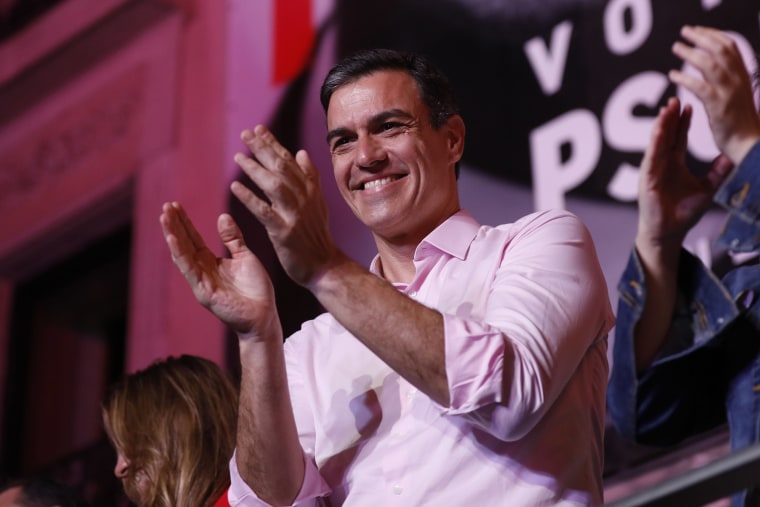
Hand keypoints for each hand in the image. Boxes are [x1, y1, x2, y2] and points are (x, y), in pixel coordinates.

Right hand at [160, 202, 280, 340]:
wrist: (263, 315)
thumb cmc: (256, 290)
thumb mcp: (244, 257)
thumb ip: (232, 239)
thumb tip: (222, 216)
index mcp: (211, 262)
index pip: (193, 238)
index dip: (184, 222)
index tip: (175, 205)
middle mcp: (202, 270)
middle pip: (184, 243)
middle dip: (174, 225)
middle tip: (165, 206)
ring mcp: (200, 281)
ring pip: (182, 254)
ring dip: (172, 235)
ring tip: (163, 217)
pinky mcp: (203, 292)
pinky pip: (189, 270)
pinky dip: (180, 254)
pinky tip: (172, 239)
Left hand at [231, 125, 343, 287]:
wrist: (324, 265)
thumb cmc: (316, 235)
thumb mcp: (318, 203)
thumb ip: (309, 177)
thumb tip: (301, 152)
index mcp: (311, 190)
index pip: (290, 161)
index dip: (273, 144)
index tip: (258, 129)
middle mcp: (305, 198)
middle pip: (281, 168)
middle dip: (263, 149)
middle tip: (245, 134)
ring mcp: (295, 215)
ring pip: (274, 185)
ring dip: (255, 169)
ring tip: (238, 156)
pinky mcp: (285, 232)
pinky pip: (264, 212)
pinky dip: (249, 198)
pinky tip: (235, 187)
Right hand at [636, 98, 732, 254]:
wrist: (670, 232)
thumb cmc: (684, 213)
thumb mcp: (708, 188)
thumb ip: (718, 172)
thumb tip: (732, 156)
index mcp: (674, 164)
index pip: (678, 138)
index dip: (683, 122)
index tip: (688, 105)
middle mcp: (661, 164)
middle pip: (666, 135)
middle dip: (670, 117)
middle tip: (675, 98)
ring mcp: (653, 170)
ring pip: (657, 142)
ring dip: (661, 125)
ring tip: (666, 108)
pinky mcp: (647, 178)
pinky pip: (651, 156)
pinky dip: (655, 142)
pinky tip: (659, 130)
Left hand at [670, 25, 759, 164]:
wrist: (749, 144)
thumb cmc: (740, 123)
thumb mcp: (737, 95)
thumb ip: (728, 80)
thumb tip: (714, 68)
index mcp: (743, 75)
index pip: (730, 47)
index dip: (713, 35)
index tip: (697, 30)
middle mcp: (738, 80)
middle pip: (720, 49)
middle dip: (702, 37)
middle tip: (684, 31)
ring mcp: (729, 92)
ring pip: (710, 64)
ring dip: (691, 53)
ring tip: (676, 47)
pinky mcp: (718, 106)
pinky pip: (699, 87)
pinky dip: (685, 78)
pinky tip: (673, 75)